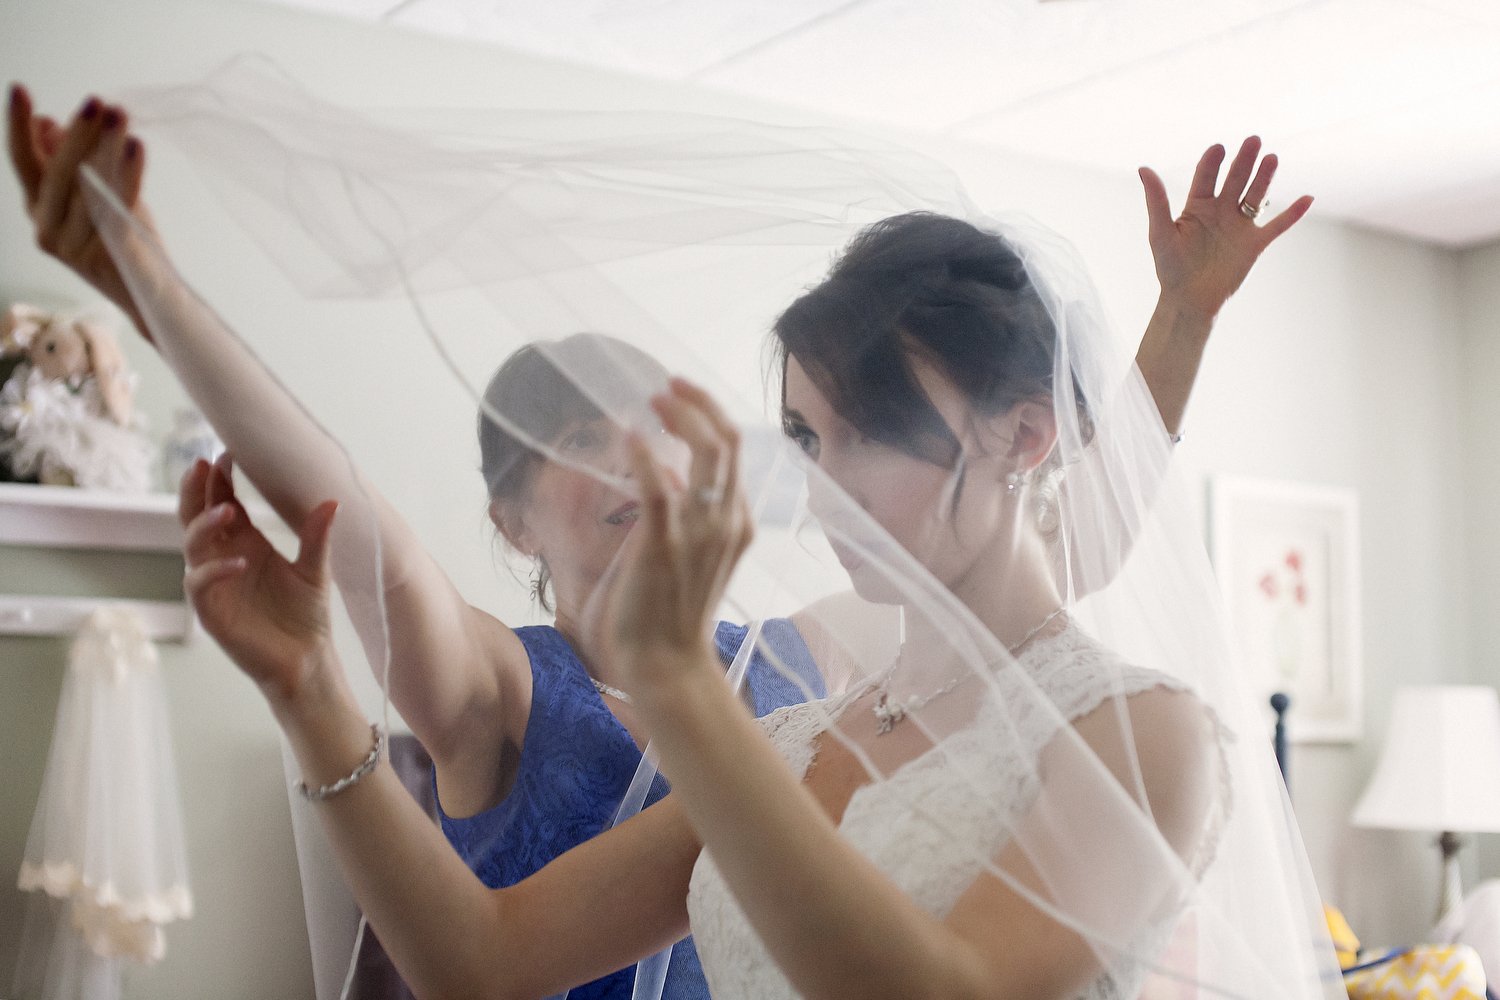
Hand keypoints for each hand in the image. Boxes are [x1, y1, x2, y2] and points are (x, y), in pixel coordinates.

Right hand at [7, 85, 157, 338]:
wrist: (149, 296)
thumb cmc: (121, 240)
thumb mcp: (91, 197)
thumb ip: (68, 165)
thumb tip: (49, 124)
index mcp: (39, 209)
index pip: (23, 162)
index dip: (19, 126)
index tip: (20, 89)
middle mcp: (47, 228)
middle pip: (57, 172)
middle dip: (76, 133)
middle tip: (95, 101)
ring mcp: (74, 246)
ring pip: (89, 186)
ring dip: (106, 146)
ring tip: (119, 113)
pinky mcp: (106, 254)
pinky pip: (117, 206)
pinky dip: (128, 173)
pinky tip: (136, 146)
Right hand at [180, 453, 338, 702]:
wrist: (306, 658)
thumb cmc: (306, 615)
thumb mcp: (317, 570)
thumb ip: (319, 537)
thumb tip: (332, 500)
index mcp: (246, 542)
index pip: (223, 502)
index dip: (221, 479)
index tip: (227, 453)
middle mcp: (224, 557)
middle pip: (196, 516)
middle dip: (196, 490)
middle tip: (202, 464)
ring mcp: (214, 583)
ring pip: (192, 546)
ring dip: (205, 524)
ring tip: (228, 509)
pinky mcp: (211, 611)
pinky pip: (201, 584)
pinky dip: (216, 571)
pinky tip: (241, 561)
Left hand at [591, 378, 753, 697]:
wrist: (666, 667)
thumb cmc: (667, 615)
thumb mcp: (686, 553)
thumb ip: (679, 513)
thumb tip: (664, 473)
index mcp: (735, 522)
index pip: (732, 451)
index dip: (708, 413)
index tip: (679, 394)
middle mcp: (726, 521)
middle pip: (726, 441)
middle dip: (696, 403)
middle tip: (665, 386)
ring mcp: (699, 533)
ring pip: (706, 453)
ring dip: (678, 417)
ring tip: (652, 400)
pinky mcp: (664, 545)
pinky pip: (659, 487)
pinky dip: (645, 456)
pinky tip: (631, 436)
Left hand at [1139, 136, 1312, 321]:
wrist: (1190, 301)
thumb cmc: (1170, 268)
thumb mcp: (1160, 232)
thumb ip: (1156, 201)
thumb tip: (1143, 169)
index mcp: (1197, 206)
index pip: (1205, 177)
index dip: (1212, 162)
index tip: (1218, 148)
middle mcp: (1220, 211)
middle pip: (1235, 180)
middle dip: (1244, 161)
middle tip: (1254, 140)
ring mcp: (1239, 226)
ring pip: (1255, 196)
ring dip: (1264, 178)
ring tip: (1272, 158)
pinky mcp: (1255, 244)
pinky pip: (1277, 226)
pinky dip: (1293, 214)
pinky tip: (1308, 198)